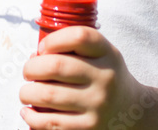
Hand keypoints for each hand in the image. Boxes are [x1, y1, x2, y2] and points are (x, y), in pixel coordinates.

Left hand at [19, 27, 147, 128]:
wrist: (131, 110)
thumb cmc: (103, 76)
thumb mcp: (99, 54)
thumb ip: (71, 48)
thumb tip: (34, 58)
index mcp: (107, 53)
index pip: (79, 37)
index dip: (53, 40)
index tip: (42, 49)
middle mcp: (105, 78)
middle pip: (56, 66)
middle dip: (31, 68)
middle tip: (28, 72)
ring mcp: (98, 105)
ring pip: (48, 95)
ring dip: (27, 93)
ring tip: (27, 93)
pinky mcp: (90, 128)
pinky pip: (51, 123)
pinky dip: (32, 117)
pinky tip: (29, 111)